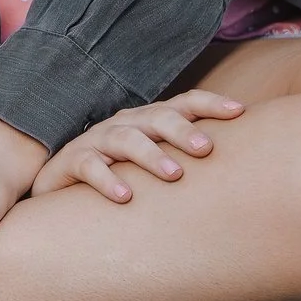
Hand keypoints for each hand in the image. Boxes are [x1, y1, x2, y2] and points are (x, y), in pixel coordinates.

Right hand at [29, 89, 244, 202]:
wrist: (60, 184)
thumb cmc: (118, 172)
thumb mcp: (150, 160)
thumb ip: (182, 157)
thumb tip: (235, 168)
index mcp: (148, 120)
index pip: (183, 103)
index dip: (210, 104)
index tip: (239, 112)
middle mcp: (126, 124)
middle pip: (157, 117)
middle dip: (183, 131)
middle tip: (206, 150)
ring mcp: (98, 140)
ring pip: (126, 139)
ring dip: (151, 155)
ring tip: (174, 174)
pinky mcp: (73, 162)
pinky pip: (90, 167)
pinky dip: (108, 180)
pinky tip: (125, 196)